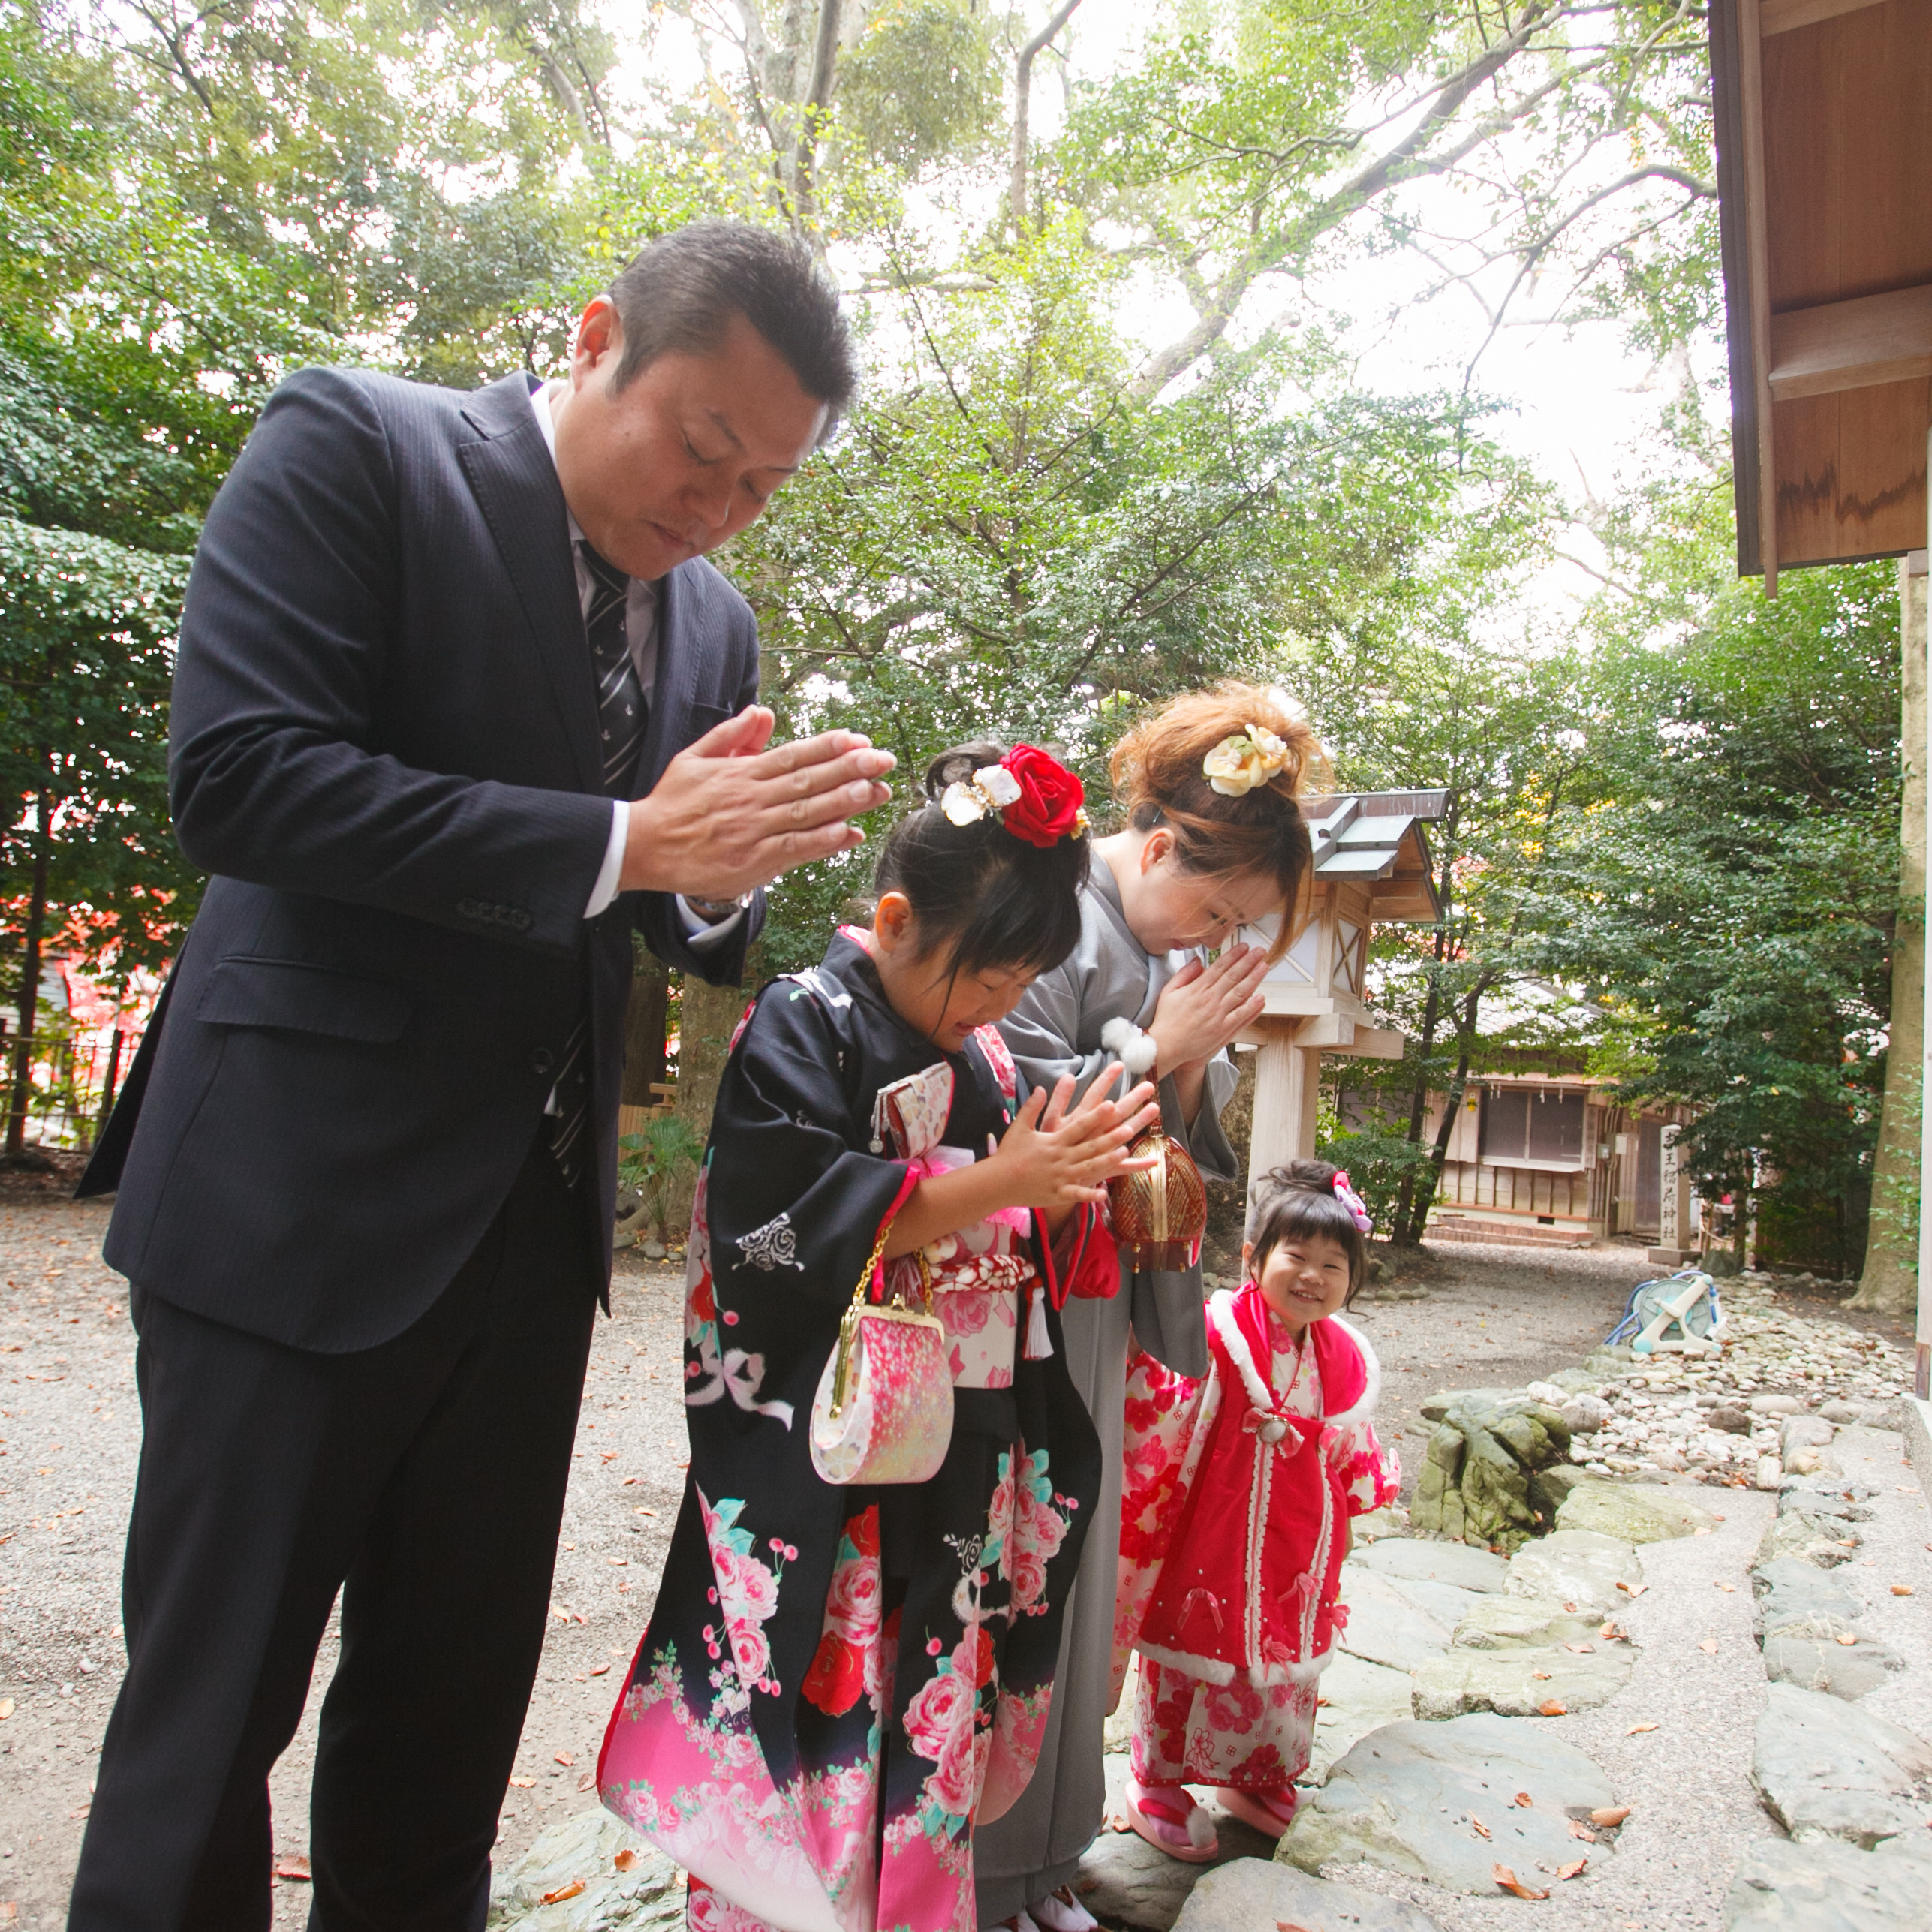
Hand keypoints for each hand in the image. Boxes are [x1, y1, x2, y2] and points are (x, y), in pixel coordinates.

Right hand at [619, 707, 894, 896]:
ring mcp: (754, 830)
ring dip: (844, 802)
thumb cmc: (671, 803)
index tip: (858, 739)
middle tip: (882, 760)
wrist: (642, 846)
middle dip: (850, 769)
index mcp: (741, 772)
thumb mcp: (695, 758)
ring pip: (806, 812)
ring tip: (876, 791)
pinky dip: (822, 841)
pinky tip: (849, 833)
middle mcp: (752, 798)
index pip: (793, 755)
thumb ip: (732, 735)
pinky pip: (794, 849)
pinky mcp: (752, 861)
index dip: (828, 747)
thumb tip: (763, 712)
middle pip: (808, 780)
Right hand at [986, 1068, 1160, 1211]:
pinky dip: (1090, 1194)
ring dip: (1107, 1160)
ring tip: (1124, 1152)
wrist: (996, 1181)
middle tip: (1129, 1127)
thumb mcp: (1019, 1127)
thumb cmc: (1009, 1153)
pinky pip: (1077, 1194)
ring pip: (1088, 1168)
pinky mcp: (1057, 1194)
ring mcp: (1060, 1177)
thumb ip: (1032, 1107)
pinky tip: (1104, 1193)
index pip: (1079, 1125)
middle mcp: (1060, 1157)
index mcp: (1054, 1141)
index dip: (1096, 1115)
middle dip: (1110, 1137)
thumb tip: (1041, 1088)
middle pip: (1090, 1145)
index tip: (1111, 1103)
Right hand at [1147, 943, 1268, 1072]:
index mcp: (1197, 988)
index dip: (1234, 955)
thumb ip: (1184, 974)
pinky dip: (1252, 1007)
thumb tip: (1197, 961)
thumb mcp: (1169, 991)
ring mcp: (1218, 1014)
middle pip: (1233, 976)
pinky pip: (1241, 1015)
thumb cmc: (1166, 1020)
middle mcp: (1210, 999)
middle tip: (1260, 952)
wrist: (1166, 1045)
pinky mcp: (1222, 1029)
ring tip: (1264, 967)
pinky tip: (1261, 998)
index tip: (1244, 947)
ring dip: (1254, 978)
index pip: (1220, 967)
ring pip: (1240, 992)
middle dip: (1249, 961)